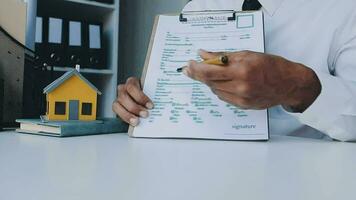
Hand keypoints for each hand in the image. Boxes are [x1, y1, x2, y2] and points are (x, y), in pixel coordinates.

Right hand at [112, 77, 153, 125]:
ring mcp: (118, 98)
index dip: (141, 97)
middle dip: (135, 107)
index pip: (132, 87)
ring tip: (137, 121)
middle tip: (145, 114)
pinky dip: (125, 118)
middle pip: (124, 97)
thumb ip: (153, 96)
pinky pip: (117, 112)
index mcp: (132, 82)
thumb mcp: (150, 92)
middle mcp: (123, 89)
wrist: (141, 99)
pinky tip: (132, 122)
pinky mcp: (116, 107)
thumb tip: (161, 104)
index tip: (150, 106)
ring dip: (128, 114)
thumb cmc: (147, 94)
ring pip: (117, 105)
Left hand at [183, 50, 320, 111]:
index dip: (195, 69)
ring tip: (212, 73)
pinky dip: (220, 89)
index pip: (209, 72)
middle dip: (198, 75)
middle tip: (190, 69)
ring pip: (215, 90)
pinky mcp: (243, 106)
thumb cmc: (271, 65)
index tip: (188, 64)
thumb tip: (203, 54)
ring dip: (210, 82)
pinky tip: (223, 83)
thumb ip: (223, 56)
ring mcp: (241, 99)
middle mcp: (240, 87)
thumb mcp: (247, 54)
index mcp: (241, 71)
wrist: (289, 84)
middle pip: (210, 83)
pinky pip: (223, 97)